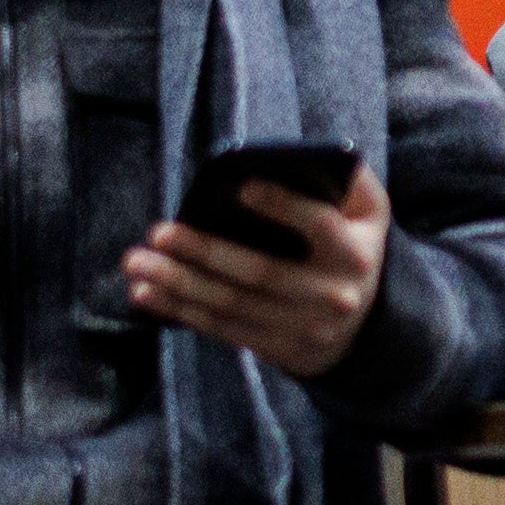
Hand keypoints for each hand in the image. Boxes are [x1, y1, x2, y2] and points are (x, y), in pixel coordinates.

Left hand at [124, 159, 386, 381]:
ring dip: (178, 285)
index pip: (319, 227)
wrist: (364, 329)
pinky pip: (222, 328)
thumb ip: (348, 179)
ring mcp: (302, 328)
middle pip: (261, 273)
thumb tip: (296, 155)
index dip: (283, 207)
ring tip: (136, 263)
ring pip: (232, 305)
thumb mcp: (367, 213)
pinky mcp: (275, 349)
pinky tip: (145, 293)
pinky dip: (180, 311)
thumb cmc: (350, 247)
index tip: (240, 187)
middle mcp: (330, 296)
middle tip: (159, 232)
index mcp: (353, 254)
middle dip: (205, 251)